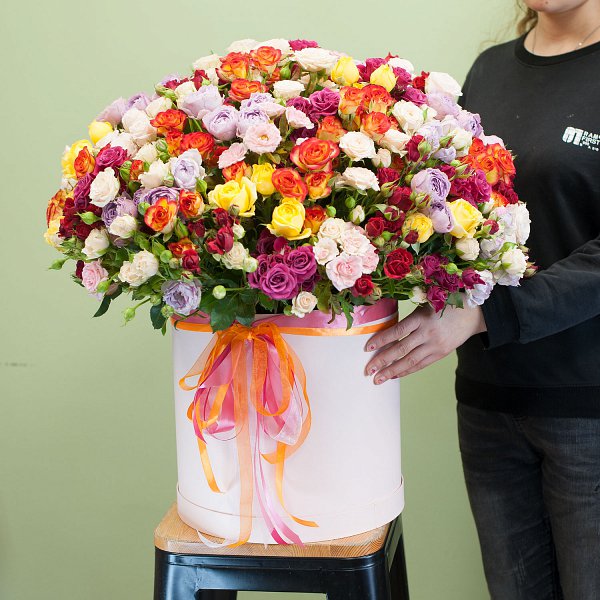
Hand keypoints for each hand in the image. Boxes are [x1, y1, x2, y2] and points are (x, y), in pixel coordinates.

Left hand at [364, 304, 486, 383]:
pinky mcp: (440, 354)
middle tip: (368, 370)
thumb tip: (386, 333)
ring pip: (410, 361)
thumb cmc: (443, 306)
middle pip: (401, 349)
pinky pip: (420, 365)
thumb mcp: (424, 306)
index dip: (381, 339)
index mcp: (422, 317)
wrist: (472, 314)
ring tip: (378, 378)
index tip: (368, 347)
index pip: (397, 331)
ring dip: (392, 371)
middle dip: (382, 360)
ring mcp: (435, 345)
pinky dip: (406, 371)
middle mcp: (428, 333)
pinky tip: (394, 375)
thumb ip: (408, 320)